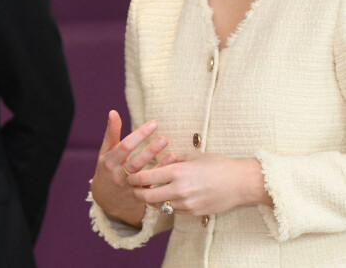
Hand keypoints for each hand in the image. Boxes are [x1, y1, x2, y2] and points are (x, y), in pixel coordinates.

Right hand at [90, 110, 176, 226]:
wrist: (105, 199)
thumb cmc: (107, 168)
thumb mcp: (106, 151)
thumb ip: (111, 132)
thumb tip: (113, 112)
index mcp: (110, 161)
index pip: (125, 146)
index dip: (139, 135)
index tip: (153, 123)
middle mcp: (118, 175)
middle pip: (135, 162)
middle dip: (150, 151)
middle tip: (164, 138)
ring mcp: (129, 187)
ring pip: (145, 177)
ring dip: (159, 165)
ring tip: (173, 153)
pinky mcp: (138, 197)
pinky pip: (152, 187)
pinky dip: (162, 177)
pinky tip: (172, 167)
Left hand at [126, 152, 271, 215]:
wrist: (240, 182)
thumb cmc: (217, 164)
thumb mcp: (193, 156)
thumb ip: (175, 159)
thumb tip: (162, 159)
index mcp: (177, 171)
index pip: (147, 178)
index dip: (135, 178)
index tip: (130, 176)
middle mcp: (179, 189)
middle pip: (148, 197)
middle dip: (137, 193)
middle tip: (134, 189)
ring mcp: (187, 204)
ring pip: (160, 206)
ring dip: (152, 201)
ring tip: (150, 192)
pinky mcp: (193, 213)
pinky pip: (173, 211)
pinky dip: (167, 205)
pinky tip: (168, 197)